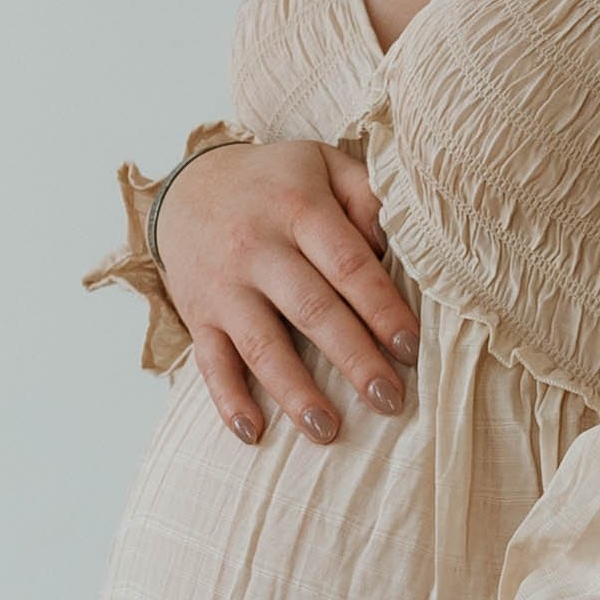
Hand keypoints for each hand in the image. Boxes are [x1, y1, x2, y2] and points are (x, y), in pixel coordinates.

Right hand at [153, 137, 421, 447]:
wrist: (189, 187)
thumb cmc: (276, 183)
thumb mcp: (323, 165)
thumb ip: (366, 195)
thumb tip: (396, 245)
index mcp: (297, 208)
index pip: (347, 264)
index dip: (381, 308)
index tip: (410, 347)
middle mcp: (257, 248)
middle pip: (311, 310)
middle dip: (353, 359)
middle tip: (389, 400)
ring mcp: (224, 286)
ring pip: (261, 345)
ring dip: (295, 392)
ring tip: (329, 430)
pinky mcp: (198, 315)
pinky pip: (210, 362)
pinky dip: (228, 400)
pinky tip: (253, 433)